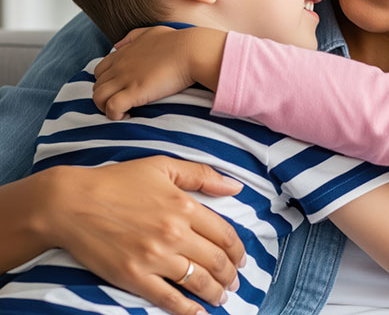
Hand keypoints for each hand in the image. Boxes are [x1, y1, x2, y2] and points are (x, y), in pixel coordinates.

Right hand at [43, 156, 245, 314]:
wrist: (70, 203)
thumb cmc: (117, 180)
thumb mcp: (163, 166)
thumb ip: (202, 175)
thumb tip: (236, 186)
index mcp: (184, 206)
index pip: (224, 233)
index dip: (237, 250)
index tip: (241, 259)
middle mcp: (174, 233)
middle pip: (215, 260)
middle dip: (231, 274)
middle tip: (235, 282)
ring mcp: (154, 257)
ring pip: (197, 281)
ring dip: (216, 292)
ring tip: (223, 297)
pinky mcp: (133, 277)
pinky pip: (168, 298)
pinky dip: (187, 309)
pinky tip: (198, 313)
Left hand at [93, 26, 222, 119]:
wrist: (192, 50)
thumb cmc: (178, 41)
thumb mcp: (152, 31)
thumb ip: (133, 37)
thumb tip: (117, 45)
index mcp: (123, 53)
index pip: (99, 71)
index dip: (106, 82)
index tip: (121, 89)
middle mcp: (120, 66)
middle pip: (97, 86)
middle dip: (106, 97)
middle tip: (123, 103)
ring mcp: (125, 79)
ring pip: (98, 98)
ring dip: (106, 107)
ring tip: (123, 111)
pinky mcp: (134, 92)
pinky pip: (112, 108)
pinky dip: (115, 114)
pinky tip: (128, 115)